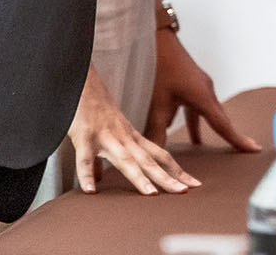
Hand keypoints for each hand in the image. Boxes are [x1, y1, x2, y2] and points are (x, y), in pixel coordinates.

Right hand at [66, 63, 199, 194]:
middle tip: (184, 192)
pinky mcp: (85, 135)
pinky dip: (87, 172)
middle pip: (149, 161)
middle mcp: (124, 138)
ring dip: (139, 177)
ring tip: (151, 194)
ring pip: (125, 160)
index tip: (192, 185)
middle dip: (167, 177)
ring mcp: (106, 136)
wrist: (83, 81)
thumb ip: (103, 160)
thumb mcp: (105, 134)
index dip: (176, 171)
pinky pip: (85, 157)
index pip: (160, 156)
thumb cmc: (95, 108)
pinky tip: (90, 189)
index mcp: (132, 137)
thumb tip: (97, 180)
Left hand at [144, 30, 261, 154]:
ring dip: (209, 128)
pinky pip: (198, 106)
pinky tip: (186, 129)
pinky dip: (195, 120)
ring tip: (204, 145)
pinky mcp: (191, 82)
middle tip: (245, 148)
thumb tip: (151, 157)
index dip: (238, 140)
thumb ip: (155, 132)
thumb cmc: (158, 67)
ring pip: (209, 112)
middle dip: (230, 135)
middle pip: (221, 119)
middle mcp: (206, 91)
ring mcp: (200, 85)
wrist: (157, 38)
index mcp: (203, 97)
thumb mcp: (156, 104)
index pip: (223, 125)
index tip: (255, 149)